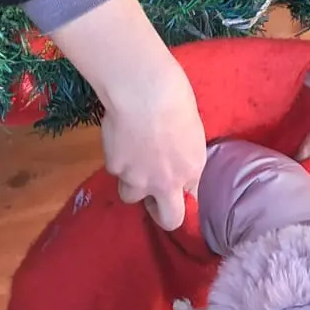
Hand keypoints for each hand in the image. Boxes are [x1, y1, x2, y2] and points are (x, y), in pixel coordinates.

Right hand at [103, 55, 206, 230]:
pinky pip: (116, 169)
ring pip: (131, 195)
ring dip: (132, 182)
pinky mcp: (116, 168)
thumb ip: (184, 151)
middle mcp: (168, 181)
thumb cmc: (174, 95)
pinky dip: (117, 157)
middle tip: (153, 198)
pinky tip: (118, 136)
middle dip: (162, 213)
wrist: (143, 89)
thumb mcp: (191, 127)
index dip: (182, 185)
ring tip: (129, 157)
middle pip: (170, 219)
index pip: (192, 194)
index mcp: (193, 167)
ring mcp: (139, 179)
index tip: (175, 177)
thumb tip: (176, 155)